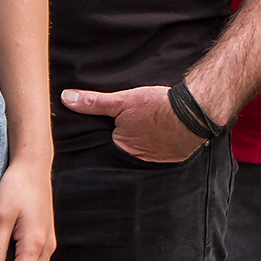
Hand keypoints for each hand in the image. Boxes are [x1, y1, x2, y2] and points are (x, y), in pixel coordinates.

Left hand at [61, 85, 203, 162]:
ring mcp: (156, 162)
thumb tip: (66, 98)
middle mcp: (136, 161)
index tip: (110, 129)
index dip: (107, 137)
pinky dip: (161, 148)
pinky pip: (162, 156)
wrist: (194, 112)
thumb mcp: (122, 100)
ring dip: (144, 147)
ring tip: (148, 133)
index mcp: (121, 149)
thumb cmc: (157, 106)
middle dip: (126, 144)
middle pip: (125, 153)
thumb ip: (94, 102)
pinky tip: (163, 137)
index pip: (106, 147)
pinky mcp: (174, 160)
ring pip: (143, 155)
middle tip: (134, 129)